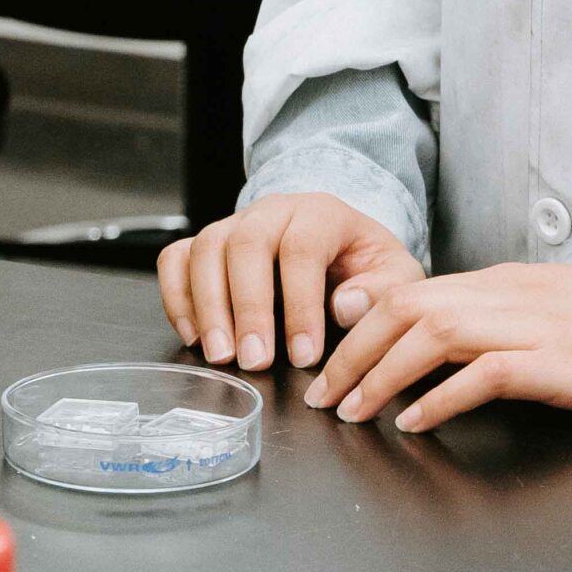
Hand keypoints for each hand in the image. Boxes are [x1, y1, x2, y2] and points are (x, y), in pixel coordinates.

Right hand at [158, 193, 424, 371]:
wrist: (338, 241)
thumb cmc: (365, 265)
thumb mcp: (394, 275)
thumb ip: (381, 291)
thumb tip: (345, 307)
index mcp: (321, 213)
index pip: (303, 247)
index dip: (301, 302)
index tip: (304, 356)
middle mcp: (272, 210)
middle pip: (246, 243)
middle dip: (248, 306)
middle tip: (254, 361)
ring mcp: (234, 224)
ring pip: (206, 247)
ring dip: (208, 305)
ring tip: (221, 355)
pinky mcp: (208, 244)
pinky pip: (177, 258)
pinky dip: (177, 295)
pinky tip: (193, 335)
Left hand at [305, 262, 571, 431]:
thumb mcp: (522, 309)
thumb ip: (469, 315)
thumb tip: (410, 332)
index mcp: (489, 283)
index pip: (406, 292)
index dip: (358, 326)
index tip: (326, 361)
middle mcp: (499, 297)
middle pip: (407, 310)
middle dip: (355, 352)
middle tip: (323, 396)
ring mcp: (526, 327)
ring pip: (434, 335)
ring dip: (384, 374)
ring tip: (355, 411)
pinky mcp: (552, 362)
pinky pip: (485, 374)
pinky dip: (443, 396)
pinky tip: (415, 420)